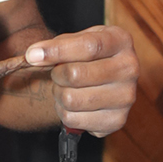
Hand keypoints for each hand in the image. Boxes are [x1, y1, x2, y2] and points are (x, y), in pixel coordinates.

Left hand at [22, 26, 138, 138]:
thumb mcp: (76, 40)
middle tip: (58, 73)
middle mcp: (130, 69)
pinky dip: (64, 113)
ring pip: (71, 100)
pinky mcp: (117, 121)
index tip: (33, 55)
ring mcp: (126, 97)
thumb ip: (56, 46)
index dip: (57, 51)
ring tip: (65, 88)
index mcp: (121, 41)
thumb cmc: (88, 56)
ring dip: (59, 95)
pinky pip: (73, 120)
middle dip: (57, 74)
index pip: (88, 46)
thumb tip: (33, 56)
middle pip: (76, 75)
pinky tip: (74, 104)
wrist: (107, 78)